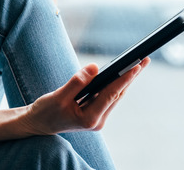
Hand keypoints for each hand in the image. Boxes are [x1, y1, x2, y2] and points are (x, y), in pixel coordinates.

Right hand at [21, 58, 151, 134]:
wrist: (39, 124)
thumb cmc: (46, 111)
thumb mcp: (58, 96)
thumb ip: (77, 82)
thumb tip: (94, 67)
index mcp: (90, 119)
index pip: (111, 95)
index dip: (124, 79)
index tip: (136, 66)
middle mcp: (98, 120)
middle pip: (118, 94)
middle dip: (131, 76)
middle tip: (144, 59)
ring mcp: (98, 118)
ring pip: (116, 95)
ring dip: (127, 79)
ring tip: (139, 62)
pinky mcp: (96, 113)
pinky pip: (109, 96)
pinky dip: (116, 83)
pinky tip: (124, 72)